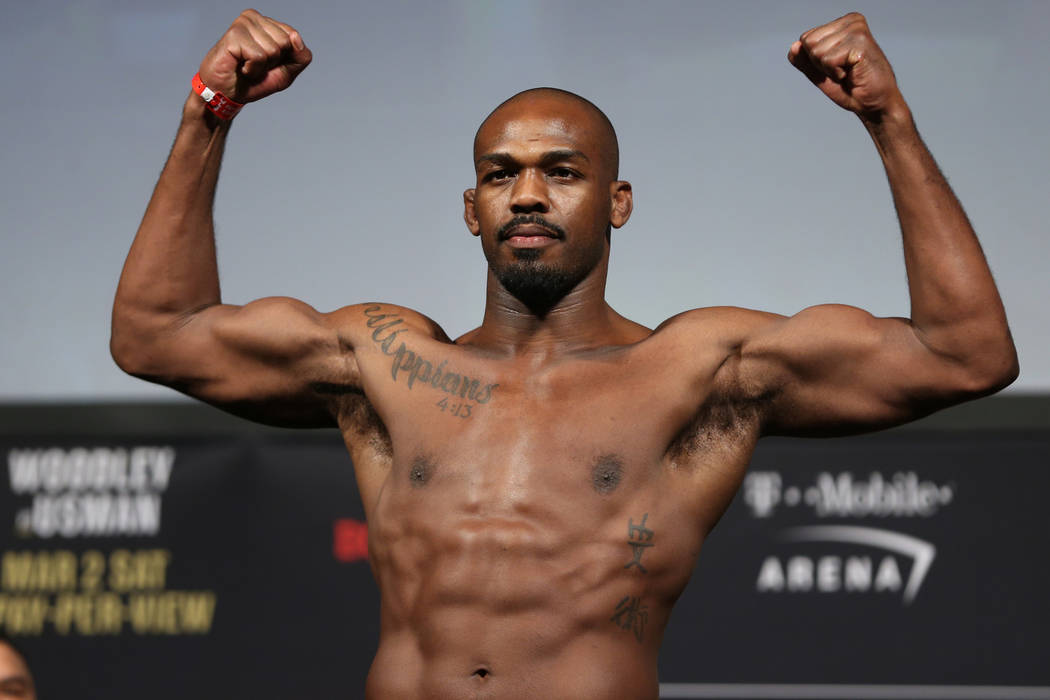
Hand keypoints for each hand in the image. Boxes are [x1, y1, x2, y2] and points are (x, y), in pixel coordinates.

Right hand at [198, 9, 311, 103]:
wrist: (227, 94)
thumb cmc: (253, 81)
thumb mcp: (287, 72)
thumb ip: (300, 56)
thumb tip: (296, 38)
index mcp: (267, 22)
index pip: (293, 36)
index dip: (285, 58)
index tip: (268, 63)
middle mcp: (254, 18)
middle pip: (286, 42)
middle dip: (274, 61)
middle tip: (256, 64)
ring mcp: (243, 24)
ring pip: (273, 50)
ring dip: (262, 67)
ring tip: (247, 65)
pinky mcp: (234, 34)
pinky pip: (259, 56)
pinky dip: (253, 69)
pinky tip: (241, 67)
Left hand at [788, 13, 902, 119]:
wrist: (873, 103)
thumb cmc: (850, 87)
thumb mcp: (820, 73)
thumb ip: (804, 60)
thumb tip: (794, 46)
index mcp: (843, 23)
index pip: (806, 38)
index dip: (814, 60)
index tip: (836, 66)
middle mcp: (851, 21)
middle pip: (808, 43)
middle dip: (820, 64)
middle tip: (842, 70)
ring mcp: (856, 31)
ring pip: (817, 52)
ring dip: (829, 70)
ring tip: (848, 72)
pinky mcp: (860, 44)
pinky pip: (828, 61)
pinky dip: (836, 74)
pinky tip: (853, 73)